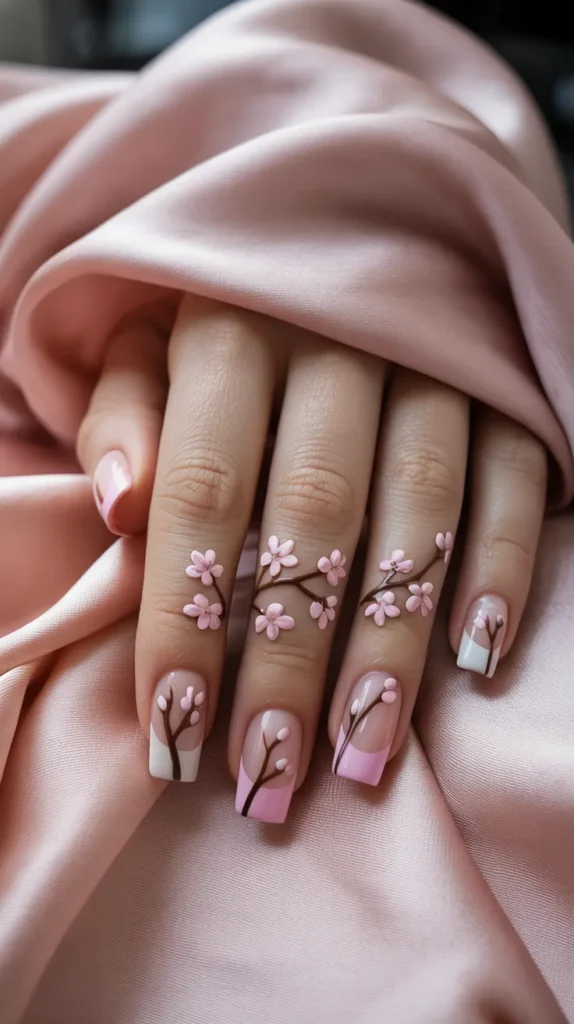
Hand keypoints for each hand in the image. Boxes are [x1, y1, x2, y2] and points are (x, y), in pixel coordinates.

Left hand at [77, 296, 545, 820]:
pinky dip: (501, 567)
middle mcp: (339, 336)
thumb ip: (127, 414)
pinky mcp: (505, 377)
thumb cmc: (235, 306)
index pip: (201, 491)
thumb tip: (117, 510)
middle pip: (312, 514)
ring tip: (364, 751)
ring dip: (392, 639)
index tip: (172, 734)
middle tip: (268, 777)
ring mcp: (436, 354)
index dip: (185, 621)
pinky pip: (514, 475)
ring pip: (418, 507)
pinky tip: (475, 658)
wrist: (354, 210)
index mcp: (232, 324)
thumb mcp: (153, 336)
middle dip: (289, 658)